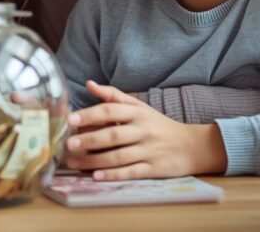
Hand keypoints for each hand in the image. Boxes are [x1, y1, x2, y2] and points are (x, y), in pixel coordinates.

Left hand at [61, 81, 226, 179]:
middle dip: (90, 139)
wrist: (191, 146)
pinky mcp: (154, 169)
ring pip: (119, 156)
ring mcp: (149, 150)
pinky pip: (131, 171)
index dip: (90, 114)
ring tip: (73, 161)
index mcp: (137, 112)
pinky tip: (96, 175)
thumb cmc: (158, 125)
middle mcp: (143, 130)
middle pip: (113, 135)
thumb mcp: (139, 107)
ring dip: (94, 160)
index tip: (71, 119)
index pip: (111, 111)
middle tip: (68, 143)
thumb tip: (89, 84)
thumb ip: (114, 95)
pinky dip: (114, 174)